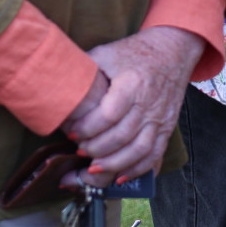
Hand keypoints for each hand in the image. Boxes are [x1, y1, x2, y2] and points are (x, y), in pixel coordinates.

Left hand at [68, 26, 204, 185]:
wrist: (172, 50)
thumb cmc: (134, 52)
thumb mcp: (106, 53)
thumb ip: (83, 71)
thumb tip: (53, 86)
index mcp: (132, 83)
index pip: (109, 114)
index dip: (88, 129)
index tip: (71, 133)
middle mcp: (148, 103)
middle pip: (122, 135)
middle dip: (96, 149)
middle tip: (78, 151)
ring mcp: (159, 117)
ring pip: (139, 150)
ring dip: (114, 164)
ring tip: (93, 168)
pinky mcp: (166, 127)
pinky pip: (154, 154)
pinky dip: (137, 170)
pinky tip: (119, 177)